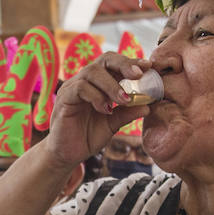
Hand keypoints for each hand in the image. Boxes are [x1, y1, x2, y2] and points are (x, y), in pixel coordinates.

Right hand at [46, 52, 151, 167]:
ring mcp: (73, 88)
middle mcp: (86, 81)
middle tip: (138, 74)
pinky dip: (96, 96)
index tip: (149, 66)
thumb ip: (127, 113)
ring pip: (92, 72)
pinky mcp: (64, 99)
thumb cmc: (87, 136)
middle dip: (123, 64)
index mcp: (99, 84)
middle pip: (104, 60)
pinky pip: (80, 88)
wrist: (67, 155)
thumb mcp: (113, 124)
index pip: (115, 64)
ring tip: (123, 100)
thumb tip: (149, 106)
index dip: (131, 62)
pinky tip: (105, 110)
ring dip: (111, 85)